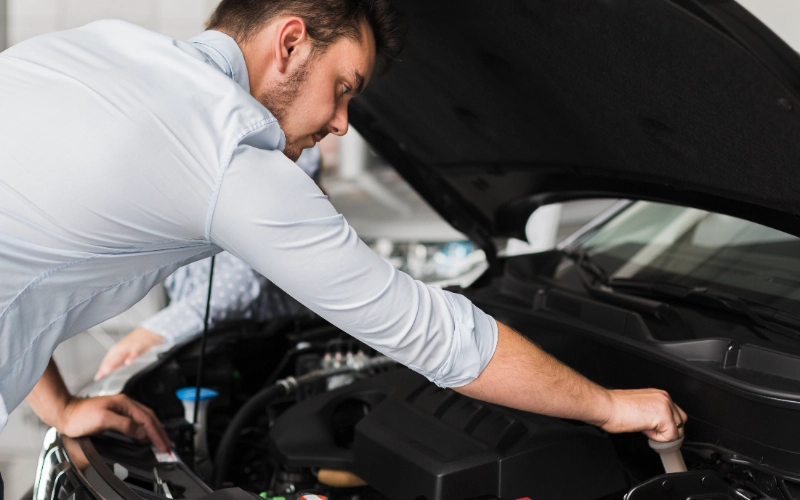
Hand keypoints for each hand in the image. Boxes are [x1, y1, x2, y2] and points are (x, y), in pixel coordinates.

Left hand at [56, 394, 170, 451]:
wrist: (65, 413)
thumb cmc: (79, 415)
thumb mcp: (103, 419)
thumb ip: (124, 425)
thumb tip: (141, 431)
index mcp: (125, 404)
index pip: (146, 420)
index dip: (156, 434)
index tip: (163, 445)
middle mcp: (125, 404)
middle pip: (149, 418)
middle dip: (160, 433)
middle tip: (167, 446)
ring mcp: (121, 409)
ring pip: (144, 420)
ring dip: (154, 431)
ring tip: (160, 442)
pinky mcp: (117, 415)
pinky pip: (137, 422)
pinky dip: (145, 430)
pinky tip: (144, 436)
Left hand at [95, 328, 162, 379]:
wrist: (147, 333)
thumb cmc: (136, 344)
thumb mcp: (125, 353)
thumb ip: (117, 362)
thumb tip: (109, 371)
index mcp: (116, 350)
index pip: (107, 360)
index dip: (102, 369)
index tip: (98, 377)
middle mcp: (121, 348)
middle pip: (112, 358)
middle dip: (106, 366)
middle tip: (100, 374)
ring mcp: (129, 347)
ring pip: (120, 356)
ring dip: (114, 363)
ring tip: (108, 370)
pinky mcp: (138, 346)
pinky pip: (134, 353)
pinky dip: (131, 357)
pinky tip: (128, 362)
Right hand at [599, 388, 686, 441]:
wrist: (606, 407)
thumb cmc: (614, 408)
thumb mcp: (639, 406)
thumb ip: (652, 412)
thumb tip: (657, 424)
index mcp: (659, 395)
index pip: (676, 414)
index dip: (665, 425)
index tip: (653, 428)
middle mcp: (665, 398)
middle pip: (681, 422)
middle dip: (668, 430)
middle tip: (649, 430)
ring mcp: (666, 406)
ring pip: (678, 430)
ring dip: (662, 434)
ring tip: (645, 428)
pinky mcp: (664, 416)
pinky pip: (670, 437)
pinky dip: (657, 438)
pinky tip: (644, 429)